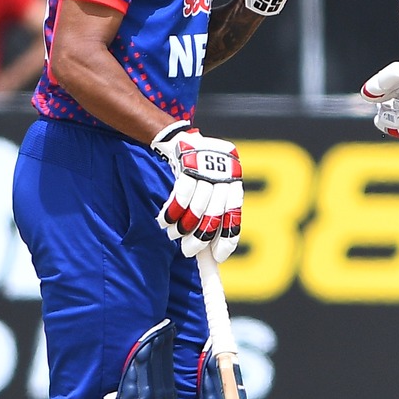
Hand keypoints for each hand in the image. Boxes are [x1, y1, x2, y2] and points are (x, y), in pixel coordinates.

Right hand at [149, 121, 243, 260]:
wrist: (179, 141)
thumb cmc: (196, 175)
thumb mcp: (207, 193)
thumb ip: (210, 219)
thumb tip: (211, 256)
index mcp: (233, 184)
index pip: (234, 215)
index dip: (227, 238)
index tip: (218, 258)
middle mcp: (225, 175)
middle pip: (215, 214)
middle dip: (200, 238)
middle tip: (187, 252)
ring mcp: (207, 167)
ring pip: (197, 206)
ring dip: (182, 226)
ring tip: (173, 233)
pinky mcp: (188, 162)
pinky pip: (182, 195)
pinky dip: (172, 211)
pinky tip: (164, 220)